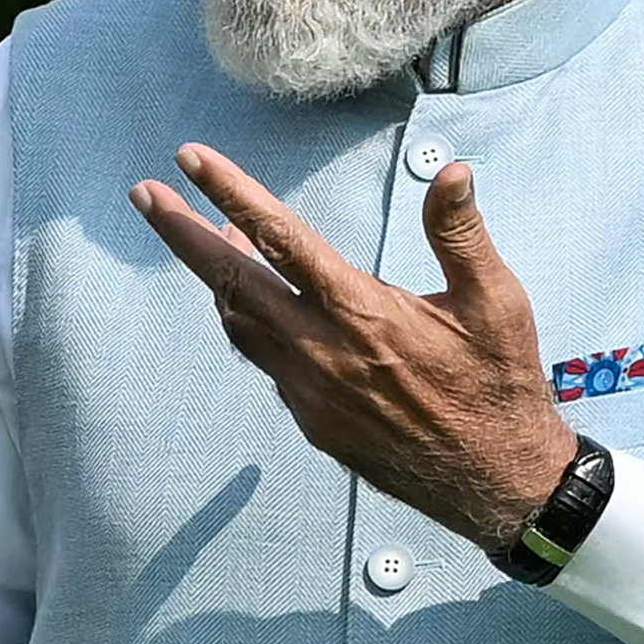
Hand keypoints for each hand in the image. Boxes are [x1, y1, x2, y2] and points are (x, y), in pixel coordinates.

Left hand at [133, 143, 575, 548]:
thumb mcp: (497, 305)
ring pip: (240, 325)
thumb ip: (461, 237)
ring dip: (217, 278)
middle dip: (182, 235)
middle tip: (143, 195)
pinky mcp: (311, 422)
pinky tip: (257, 303)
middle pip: (232, 282)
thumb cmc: (500, 386)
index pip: (281, 240)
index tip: (190, 160)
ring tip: (206, 237)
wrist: (495, 482)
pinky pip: (266, 362)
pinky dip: (251, 323)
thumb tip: (451, 173)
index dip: (231, 195)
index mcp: (364, 315)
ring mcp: (310, 393)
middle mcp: (323, 353)